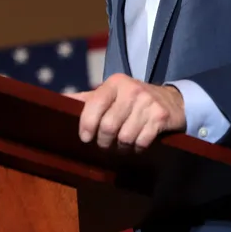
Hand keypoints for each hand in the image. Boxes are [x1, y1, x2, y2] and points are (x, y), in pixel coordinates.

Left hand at [69, 74, 185, 151]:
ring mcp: (148, 103)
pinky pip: (141, 141)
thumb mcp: (111, 94)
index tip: (85, 138)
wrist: (172, 100)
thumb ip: (88, 99)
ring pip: (125, 137)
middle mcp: (132, 90)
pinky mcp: (160, 117)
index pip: (94, 105)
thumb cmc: (133, 100)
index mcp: (115, 83)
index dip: (87, 125)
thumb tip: (58, 101)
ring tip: (122, 145)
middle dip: (104, 141)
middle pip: (108, 126)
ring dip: (121, 147)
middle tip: (106, 144)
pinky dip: (137, 148)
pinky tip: (138, 144)